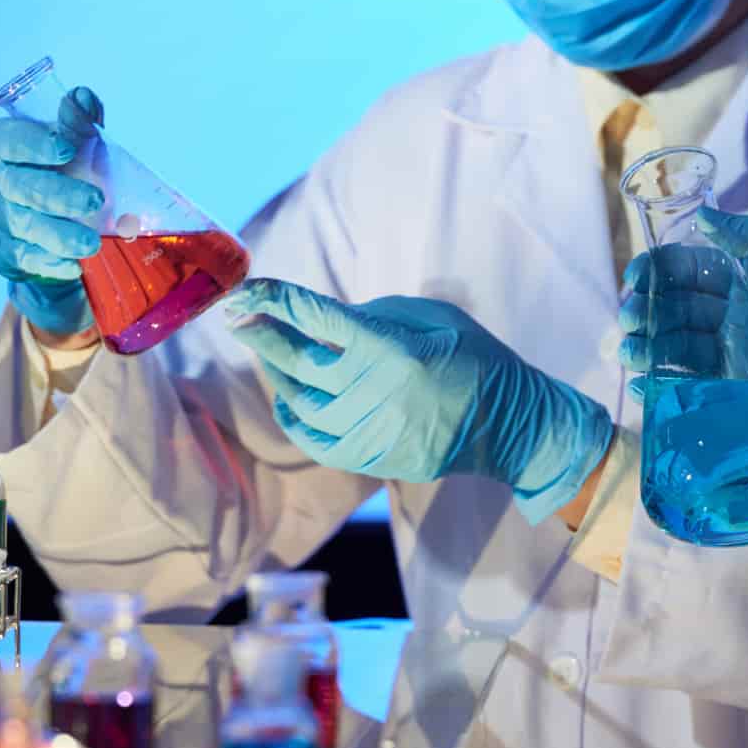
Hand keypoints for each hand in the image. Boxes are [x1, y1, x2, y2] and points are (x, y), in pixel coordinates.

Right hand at [0, 87, 106, 334]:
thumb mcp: (64, 140)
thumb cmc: (49, 167)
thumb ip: (77, 121)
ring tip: (91, 243)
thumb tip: (84, 98)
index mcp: (0, 145)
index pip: (8, 141)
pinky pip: (26, 258)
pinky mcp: (3, 250)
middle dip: (57, 194)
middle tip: (95, 200)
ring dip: (59, 235)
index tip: (66, 148)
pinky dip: (51, 261)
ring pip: (24, 226)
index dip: (34, 144)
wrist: (23, 215)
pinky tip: (73, 264)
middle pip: (18, 187)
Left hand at [225, 279, 612, 524]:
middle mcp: (373, 390)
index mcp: (390, 348)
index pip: (315, 317)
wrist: (510, 424)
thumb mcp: (434, 316)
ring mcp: (370, 430)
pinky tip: (287, 400)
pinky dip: (294, 418)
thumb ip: (377, 314)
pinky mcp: (372, 458)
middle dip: (261, 334)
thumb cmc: (476, 358)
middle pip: (296, 360)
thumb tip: (325, 320)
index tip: (248, 289)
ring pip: (301, 401)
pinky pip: (315, 440)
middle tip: (237, 317)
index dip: (275, 300)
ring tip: (269, 354)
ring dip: (277, 375)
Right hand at [620, 207, 747, 455]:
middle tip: (629, 318)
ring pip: (677, 348)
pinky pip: (691, 387)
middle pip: (675, 309)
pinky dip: (662, 387)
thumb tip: (703, 217)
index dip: (658, 270)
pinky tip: (643, 387)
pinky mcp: (737, 393)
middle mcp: (734, 317)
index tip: (637, 276)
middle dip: (645, 310)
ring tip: (629, 351)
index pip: (689, 269)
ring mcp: (734, 357)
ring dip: (647, 347)